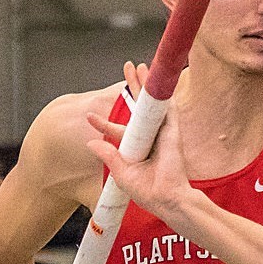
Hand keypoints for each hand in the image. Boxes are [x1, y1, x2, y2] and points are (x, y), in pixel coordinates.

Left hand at [85, 61, 197, 224]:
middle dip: (133, 86)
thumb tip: (91, 143)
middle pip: (140, 106)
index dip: (104, 124)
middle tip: (128, 68)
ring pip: (152, 102)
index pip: (119, 129)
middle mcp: (151, 137)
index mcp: (138, 148)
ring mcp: (162, 132)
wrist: (165, 197)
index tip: (90, 117)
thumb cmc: (148, 191)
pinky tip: (156, 77)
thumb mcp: (121, 173)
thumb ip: (109, 156)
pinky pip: (166, 106)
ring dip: (146, 83)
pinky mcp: (171, 130)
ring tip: (139, 66)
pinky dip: (161, 91)